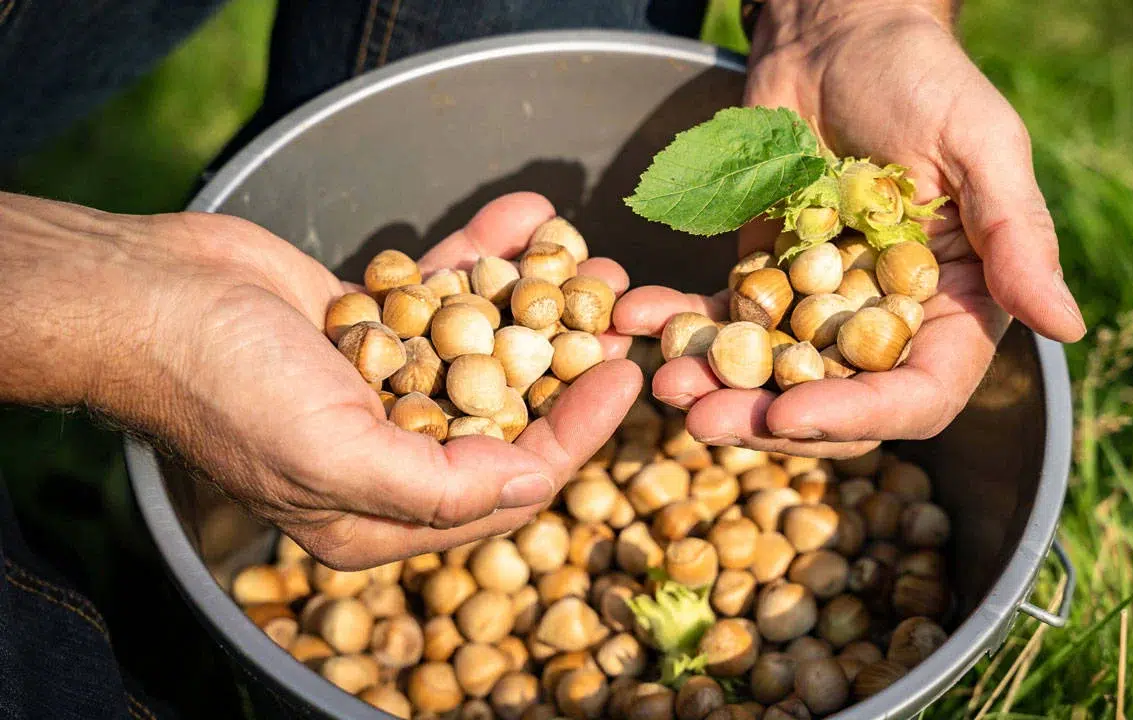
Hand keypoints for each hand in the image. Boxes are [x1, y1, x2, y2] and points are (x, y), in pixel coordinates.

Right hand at [0, 191, 639, 568]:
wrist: (146, 296)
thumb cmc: (227, 387)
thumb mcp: (333, 456)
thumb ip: (437, 485)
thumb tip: (533, 485)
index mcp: (381, 513)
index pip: (507, 484)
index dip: (575, 435)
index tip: (622, 379)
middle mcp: (389, 453)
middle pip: (507, 414)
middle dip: (568, 363)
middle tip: (623, 312)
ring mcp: (381, 385)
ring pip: (484, 346)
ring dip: (540, 300)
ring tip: (594, 258)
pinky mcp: (370, 323)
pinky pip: (443, 291)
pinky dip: (483, 256)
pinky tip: (528, 215)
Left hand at [612, 0, 1084, 456]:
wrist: (837, 34)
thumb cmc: (921, 76)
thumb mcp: (981, 144)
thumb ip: (1017, 235)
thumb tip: (1069, 326)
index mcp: (954, 307)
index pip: (918, 393)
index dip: (860, 417)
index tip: (792, 415)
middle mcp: (886, 322)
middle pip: (833, 403)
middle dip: (767, 419)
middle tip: (701, 416)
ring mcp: (817, 307)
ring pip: (767, 376)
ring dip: (714, 387)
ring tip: (661, 380)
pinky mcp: (760, 278)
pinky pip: (719, 318)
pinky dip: (679, 326)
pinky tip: (635, 319)